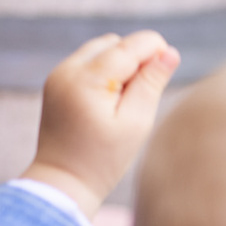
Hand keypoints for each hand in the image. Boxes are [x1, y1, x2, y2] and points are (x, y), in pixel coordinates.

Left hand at [21, 32, 179, 217]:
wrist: (63, 182)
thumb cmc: (104, 159)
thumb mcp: (136, 123)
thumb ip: (151, 83)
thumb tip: (170, 52)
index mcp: (87, 80)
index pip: (128, 46)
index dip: (155, 49)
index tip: (170, 63)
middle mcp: (67, 71)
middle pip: (113, 43)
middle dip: (135, 57)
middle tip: (144, 93)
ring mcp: (58, 76)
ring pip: (99, 49)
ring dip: (119, 63)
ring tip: (126, 99)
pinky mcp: (55, 83)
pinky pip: (87, 62)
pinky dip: (103, 71)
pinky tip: (109, 101)